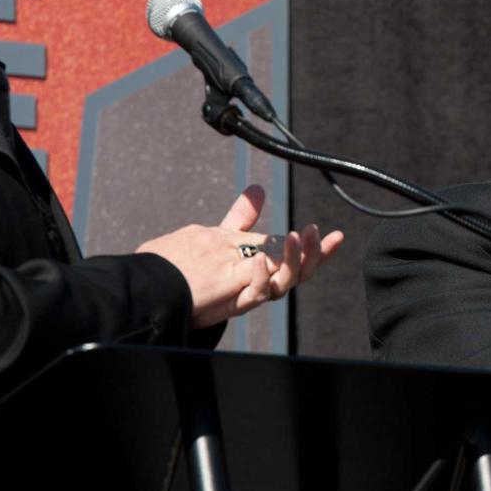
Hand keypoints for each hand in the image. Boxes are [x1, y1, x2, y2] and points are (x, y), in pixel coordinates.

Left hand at [136, 185, 345, 328]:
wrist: (154, 289)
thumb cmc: (185, 267)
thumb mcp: (219, 235)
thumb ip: (242, 216)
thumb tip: (258, 188)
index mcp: (257, 268)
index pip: (294, 258)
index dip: (317, 250)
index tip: (336, 235)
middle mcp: (255, 283)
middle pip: (295, 273)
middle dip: (312, 253)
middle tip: (315, 232)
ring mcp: (243, 293)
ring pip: (282, 283)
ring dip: (292, 260)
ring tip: (295, 237)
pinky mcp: (228, 301)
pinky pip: (254, 294)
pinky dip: (260, 277)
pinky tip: (260, 260)